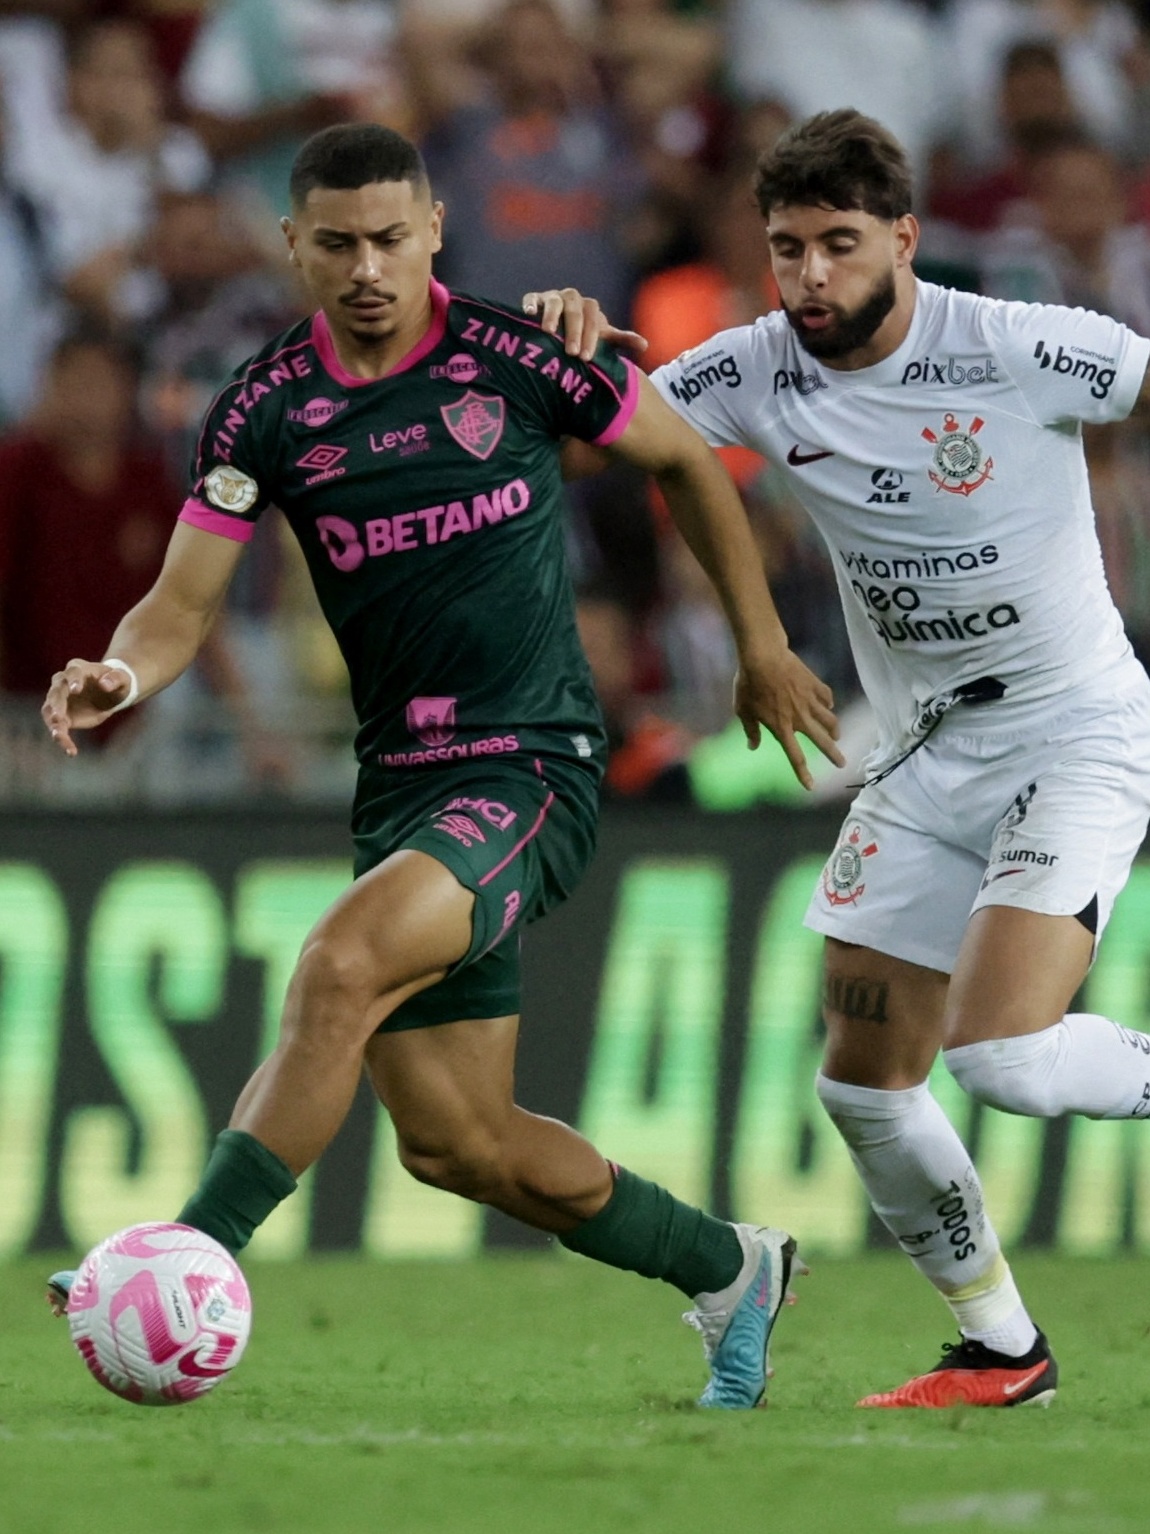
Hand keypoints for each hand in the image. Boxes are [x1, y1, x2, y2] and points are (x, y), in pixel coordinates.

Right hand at [41, 659, 134, 756]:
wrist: (109, 693)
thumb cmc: (116, 682)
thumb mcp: (122, 679)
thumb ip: (115, 679)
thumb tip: (105, 684)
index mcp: (78, 668)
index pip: (72, 672)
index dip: (73, 680)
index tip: (75, 690)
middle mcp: (63, 682)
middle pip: (56, 693)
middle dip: (56, 706)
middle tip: (58, 718)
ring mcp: (59, 699)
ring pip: (50, 711)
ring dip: (53, 725)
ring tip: (59, 737)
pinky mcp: (61, 715)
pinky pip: (57, 727)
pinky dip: (62, 739)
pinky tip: (70, 751)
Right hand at [522, 288, 647, 361]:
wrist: (561, 329)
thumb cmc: (584, 336)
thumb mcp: (602, 338)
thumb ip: (622, 340)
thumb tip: (646, 346)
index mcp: (590, 308)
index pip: (593, 318)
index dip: (590, 337)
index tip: (586, 357)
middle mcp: (572, 299)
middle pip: (574, 310)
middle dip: (573, 331)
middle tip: (571, 352)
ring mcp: (553, 298)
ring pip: (554, 302)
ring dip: (552, 316)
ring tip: (548, 333)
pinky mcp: (535, 299)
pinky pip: (532, 298)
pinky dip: (531, 304)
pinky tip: (529, 314)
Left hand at [735, 651, 844, 790]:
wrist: (763, 656)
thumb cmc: (748, 683)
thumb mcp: (743, 710)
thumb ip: (750, 730)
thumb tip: (752, 746)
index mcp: (781, 727)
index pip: (795, 756)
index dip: (803, 774)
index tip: (811, 786)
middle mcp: (799, 717)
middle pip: (821, 741)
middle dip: (834, 754)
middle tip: (842, 764)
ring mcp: (809, 700)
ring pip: (829, 720)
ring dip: (835, 730)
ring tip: (837, 736)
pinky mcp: (814, 685)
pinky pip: (827, 698)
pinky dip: (829, 704)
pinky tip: (828, 706)